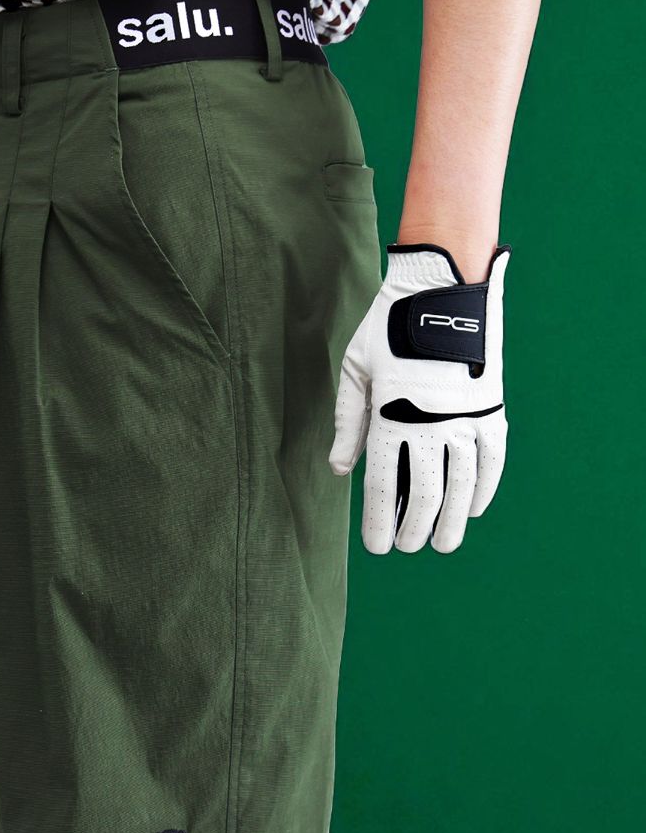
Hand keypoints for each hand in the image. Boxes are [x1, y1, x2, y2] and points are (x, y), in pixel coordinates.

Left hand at [328, 242, 510, 553]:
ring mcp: (466, 417)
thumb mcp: (356, 371)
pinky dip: (484, 488)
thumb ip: (349, 423)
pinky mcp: (492, 406)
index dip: (379, 521)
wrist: (442, 286)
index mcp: (390, 416)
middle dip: (415, 527)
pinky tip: (473, 509)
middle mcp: (430, 423)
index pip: (383, 485)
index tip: (378, 547)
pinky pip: (492, 459)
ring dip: (453, 520)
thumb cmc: (387, 328)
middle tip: (408, 546)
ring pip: (461, 484)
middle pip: (425, 493)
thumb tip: (340, 469)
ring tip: (444, 543)